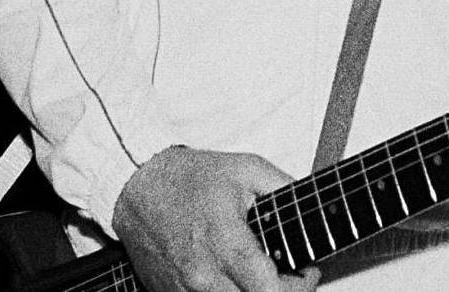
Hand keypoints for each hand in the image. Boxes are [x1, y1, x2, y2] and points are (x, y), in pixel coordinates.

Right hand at [112, 144, 317, 291]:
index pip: (269, 289)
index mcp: (224, 243)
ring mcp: (183, 290)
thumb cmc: (188, 178)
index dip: (297, 286)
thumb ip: (284, 188)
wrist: (138, 186)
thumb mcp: (247, 169)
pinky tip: (230, 276)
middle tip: (287, 277)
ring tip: (258, 276)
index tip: (305, 272)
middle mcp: (202, 274)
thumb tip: (311, 204)